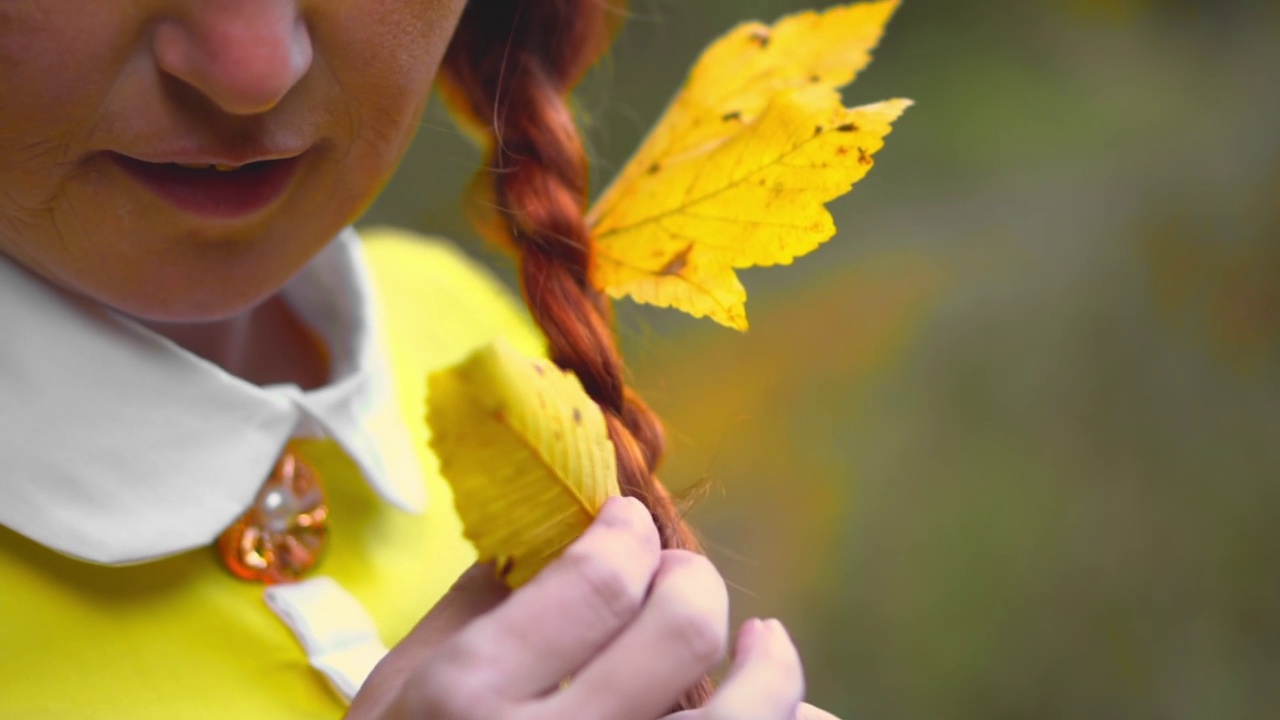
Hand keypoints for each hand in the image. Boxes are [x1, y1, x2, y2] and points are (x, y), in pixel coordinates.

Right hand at [346, 496, 823, 719]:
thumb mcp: (393, 695)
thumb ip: (468, 611)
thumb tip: (545, 538)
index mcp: (473, 695)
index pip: (597, 583)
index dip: (630, 535)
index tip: (630, 524)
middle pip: (680, 635)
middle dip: (693, 584)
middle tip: (681, 578)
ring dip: (773, 670)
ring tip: (765, 644)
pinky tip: (788, 718)